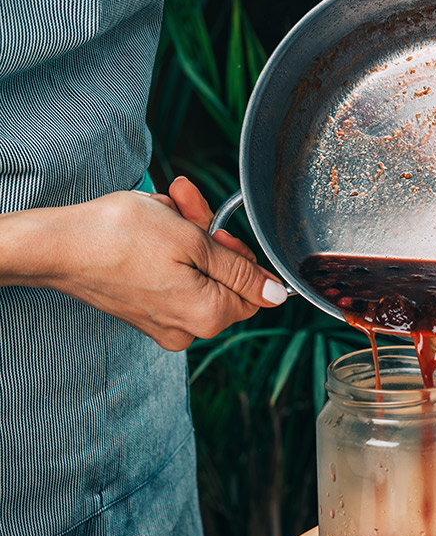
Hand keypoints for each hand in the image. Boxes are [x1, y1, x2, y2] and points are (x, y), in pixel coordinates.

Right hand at [48, 179, 286, 350]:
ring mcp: (164, 324)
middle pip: (224, 280)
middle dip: (209, 237)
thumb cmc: (120, 236)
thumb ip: (240, 270)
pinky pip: (173, 280)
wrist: (56, 245)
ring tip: (163, 210)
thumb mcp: (193, 241)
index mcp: (209, 317)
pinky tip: (149, 227)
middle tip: (186, 205)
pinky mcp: (145, 313)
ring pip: (197, 274)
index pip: (255, 291)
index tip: (216, 230)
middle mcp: (188, 330)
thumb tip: (277, 295)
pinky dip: (167, 252)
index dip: (241, 254)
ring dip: (186, 237)